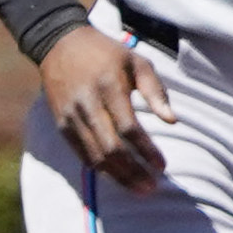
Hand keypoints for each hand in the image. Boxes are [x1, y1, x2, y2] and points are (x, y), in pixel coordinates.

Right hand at [42, 24, 174, 191]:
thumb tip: (172, 121)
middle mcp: (87, 104)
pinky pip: (81, 154)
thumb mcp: (137, 62)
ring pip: (95, 156)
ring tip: (138, 189)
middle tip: (152, 187)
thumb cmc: (107, 53)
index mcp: (109, 86)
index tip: (162, 166)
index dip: (147, 150)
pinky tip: (117, 177)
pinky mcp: (61, 124)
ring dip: (118, 177)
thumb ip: (156, 91)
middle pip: (111, 148)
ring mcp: (71, 116)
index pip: (129, 128)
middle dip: (133, 172)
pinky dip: (100, 169)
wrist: (60, 43)